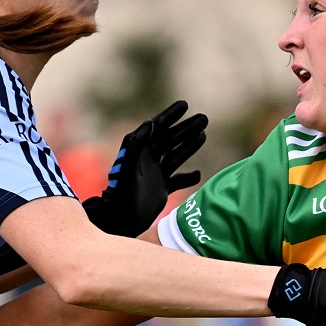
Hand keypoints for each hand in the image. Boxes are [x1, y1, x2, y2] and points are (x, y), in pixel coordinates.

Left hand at [82, 101, 206, 236]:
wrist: (121, 220)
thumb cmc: (122, 194)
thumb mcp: (129, 168)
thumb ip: (137, 145)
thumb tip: (150, 123)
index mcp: (140, 151)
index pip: (157, 128)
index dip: (170, 115)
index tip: (184, 104)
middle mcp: (148, 160)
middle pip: (171, 139)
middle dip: (187, 128)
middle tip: (204, 118)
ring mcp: (156, 175)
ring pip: (176, 155)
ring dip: (190, 145)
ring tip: (204, 134)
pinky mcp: (161, 190)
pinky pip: (178, 180)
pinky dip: (188, 177)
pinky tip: (197, 174)